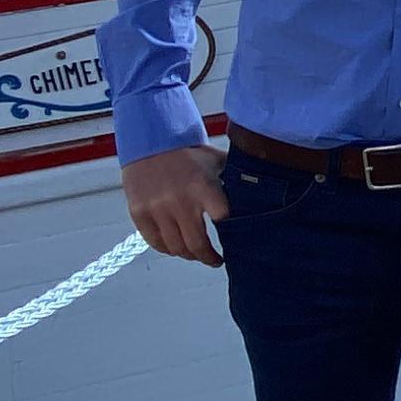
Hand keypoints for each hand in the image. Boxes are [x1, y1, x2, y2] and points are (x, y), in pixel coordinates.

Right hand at [123, 144, 230, 264]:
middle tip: (214, 260)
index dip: (231, 233)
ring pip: (176, 248)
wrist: (151, 140)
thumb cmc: (187, 153)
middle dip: (208, 258)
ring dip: (188, 255)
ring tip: (194, 253)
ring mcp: (157, 209)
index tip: (236, 241)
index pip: (223, 220)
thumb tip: (261, 196)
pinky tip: (174, 247)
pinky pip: (155, 242)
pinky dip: (166, 249)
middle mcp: (179, 201)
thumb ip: (236, 180)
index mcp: (203, 187)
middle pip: (197, 245)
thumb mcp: (217, 162)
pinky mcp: (139, 213)